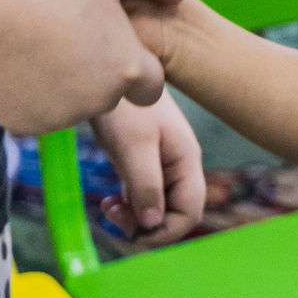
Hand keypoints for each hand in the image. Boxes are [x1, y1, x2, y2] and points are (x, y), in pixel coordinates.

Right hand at [0, 0, 181, 134]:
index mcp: (126, 68)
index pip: (150, 84)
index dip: (137, 64)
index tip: (116, 47)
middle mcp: (98, 101)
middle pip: (106, 91)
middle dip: (93, 69)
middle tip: (66, 32)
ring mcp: (59, 117)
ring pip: (68, 101)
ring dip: (59, 80)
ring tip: (34, 41)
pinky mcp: (23, 123)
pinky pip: (32, 109)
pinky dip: (26, 91)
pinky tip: (13, 60)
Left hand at [92, 93, 205, 245]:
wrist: (108, 65)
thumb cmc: (124, 104)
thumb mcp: (134, 146)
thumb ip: (146, 185)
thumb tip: (152, 223)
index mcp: (186, 160)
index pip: (188, 212)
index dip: (164, 231)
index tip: (132, 232)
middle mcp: (179, 164)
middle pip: (174, 212)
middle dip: (147, 224)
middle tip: (113, 216)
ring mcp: (162, 161)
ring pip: (156, 205)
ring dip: (134, 216)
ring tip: (108, 208)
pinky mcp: (143, 158)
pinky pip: (143, 193)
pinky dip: (128, 203)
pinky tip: (109, 201)